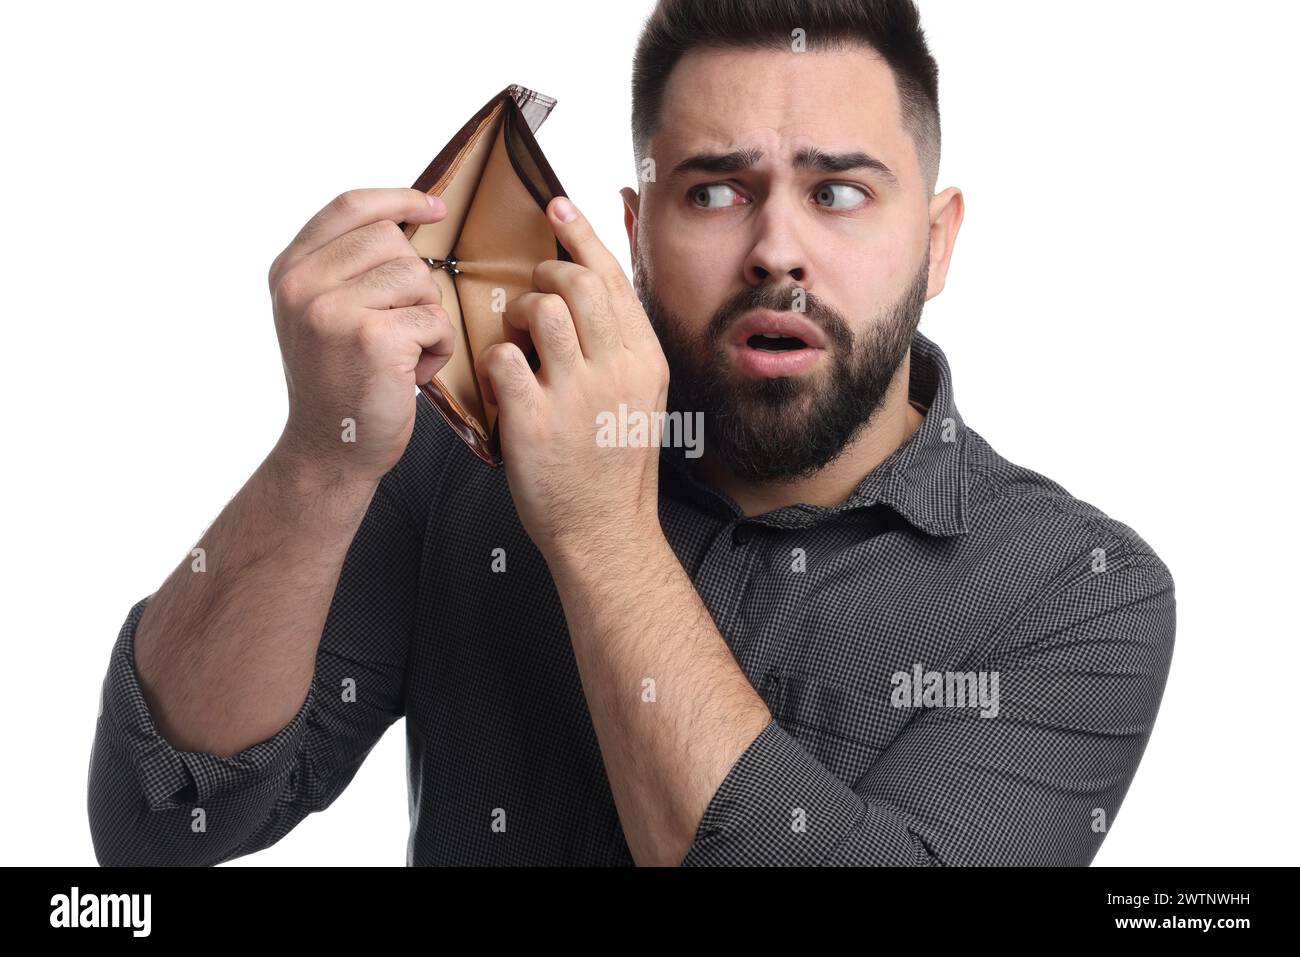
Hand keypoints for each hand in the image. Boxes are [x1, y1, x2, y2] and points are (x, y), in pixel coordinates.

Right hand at [266, 188, 455, 486]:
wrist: (329, 451)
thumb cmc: (339, 384)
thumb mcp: (322, 315)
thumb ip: (346, 267)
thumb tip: (407, 218)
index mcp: (290, 271)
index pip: (349, 207)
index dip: (398, 199)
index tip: (434, 207)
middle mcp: (302, 285)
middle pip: (393, 242)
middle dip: (414, 284)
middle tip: (400, 328)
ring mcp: (333, 310)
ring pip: (419, 279)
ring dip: (428, 318)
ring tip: (403, 354)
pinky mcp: (372, 338)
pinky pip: (435, 319)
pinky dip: (437, 348)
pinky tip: (411, 373)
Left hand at [475, 196, 669, 561]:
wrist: (604, 531)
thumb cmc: (614, 463)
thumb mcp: (639, 396)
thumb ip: (622, 343)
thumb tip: (601, 286)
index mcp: (643, 359)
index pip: (611, 277)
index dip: (580, 233)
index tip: (556, 204)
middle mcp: (615, 368)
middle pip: (574, 282)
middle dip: (542, 271)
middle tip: (530, 287)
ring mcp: (576, 393)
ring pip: (539, 307)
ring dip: (516, 310)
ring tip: (514, 335)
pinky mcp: (534, 418)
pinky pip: (501, 357)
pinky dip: (492, 359)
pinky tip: (500, 379)